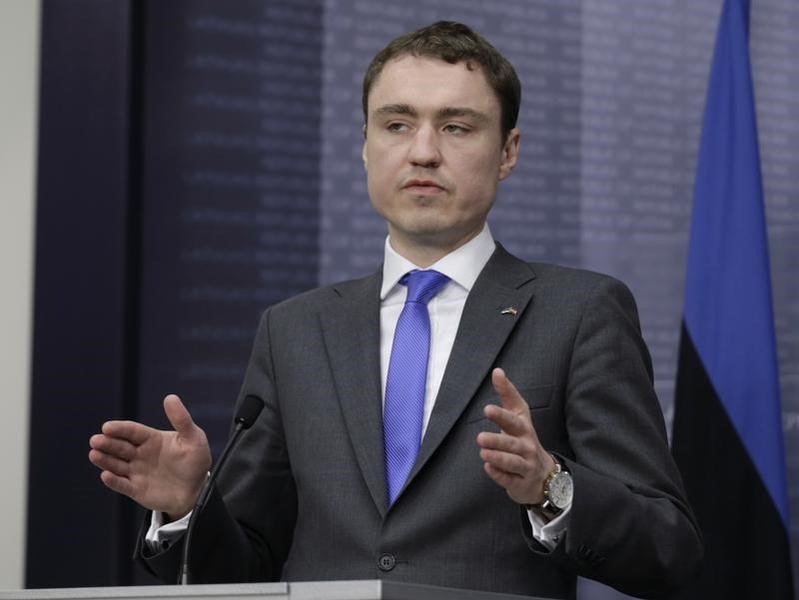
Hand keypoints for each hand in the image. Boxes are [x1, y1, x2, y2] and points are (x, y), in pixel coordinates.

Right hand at [88, 394, 211, 519]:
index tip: (107, 427)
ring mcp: (137, 472)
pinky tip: (106, 475)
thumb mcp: (193, 438)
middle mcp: (141, 454)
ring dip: (104, 460)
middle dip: (107, 443)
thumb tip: (170, 397)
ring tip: (94, 454)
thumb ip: (181, 419)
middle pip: (120, 446)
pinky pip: (122, 485)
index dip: (120, 429)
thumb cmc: (195, 461)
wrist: (197, 490)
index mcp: (152, 439)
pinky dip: (113, 481)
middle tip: (96, 440)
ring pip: (116, 464)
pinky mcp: (136, 489)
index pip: (132, 431)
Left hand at [476, 368, 555, 505]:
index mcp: (524, 428)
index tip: (487, 409)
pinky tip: (488, 468)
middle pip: (513, 443)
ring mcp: (526, 466)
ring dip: (498, 457)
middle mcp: (527, 446)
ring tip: (483, 452)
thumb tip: (497, 371)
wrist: (543, 476)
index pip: (514, 419)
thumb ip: (507, 395)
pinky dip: (499, 475)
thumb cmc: (524, 439)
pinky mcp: (521, 483)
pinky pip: (510, 480)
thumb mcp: (519, 417)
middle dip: (498, 440)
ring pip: (512, 462)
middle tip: (480, 437)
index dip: (502, 414)